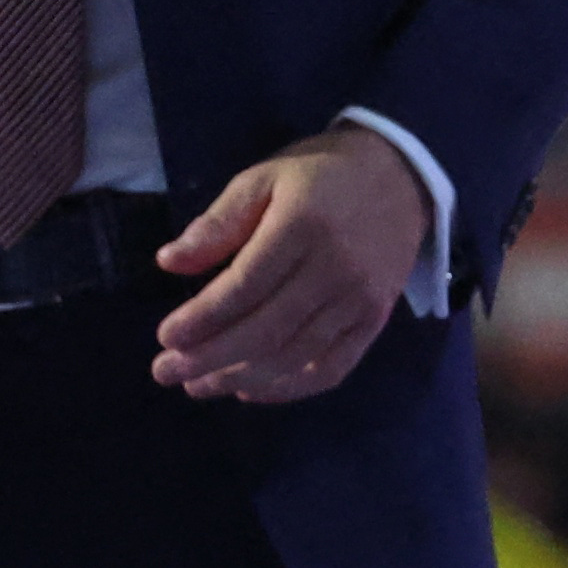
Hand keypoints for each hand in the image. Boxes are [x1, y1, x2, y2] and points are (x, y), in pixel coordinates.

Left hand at [152, 127, 430, 401]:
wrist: (402, 177)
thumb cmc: (321, 176)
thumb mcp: (264, 178)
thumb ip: (219, 222)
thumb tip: (169, 263)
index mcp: (303, 226)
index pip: (243, 287)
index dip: (201, 319)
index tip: (164, 338)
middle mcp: (335, 268)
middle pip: (265, 330)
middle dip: (209, 358)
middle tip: (166, 372)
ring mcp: (360, 300)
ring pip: (293, 356)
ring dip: (239, 378)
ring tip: (197, 385)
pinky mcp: (375, 321)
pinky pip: (332, 369)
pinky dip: (289, 389)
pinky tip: (251, 391)